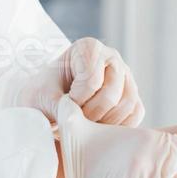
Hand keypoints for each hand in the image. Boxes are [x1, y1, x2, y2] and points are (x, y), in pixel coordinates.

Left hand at [20, 38, 144, 125]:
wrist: (49, 105)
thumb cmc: (44, 96)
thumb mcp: (40, 97)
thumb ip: (56, 106)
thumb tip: (74, 119)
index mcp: (88, 48)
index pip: (91, 80)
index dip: (76, 101)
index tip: (63, 104)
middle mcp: (111, 58)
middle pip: (111, 94)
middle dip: (90, 115)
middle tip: (75, 121)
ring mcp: (125, 76)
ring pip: (127, 105)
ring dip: (104, 123)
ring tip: (85, 126)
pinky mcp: (133, 95)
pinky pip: (136, 113)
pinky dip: (119, 127)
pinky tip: (99, 129)